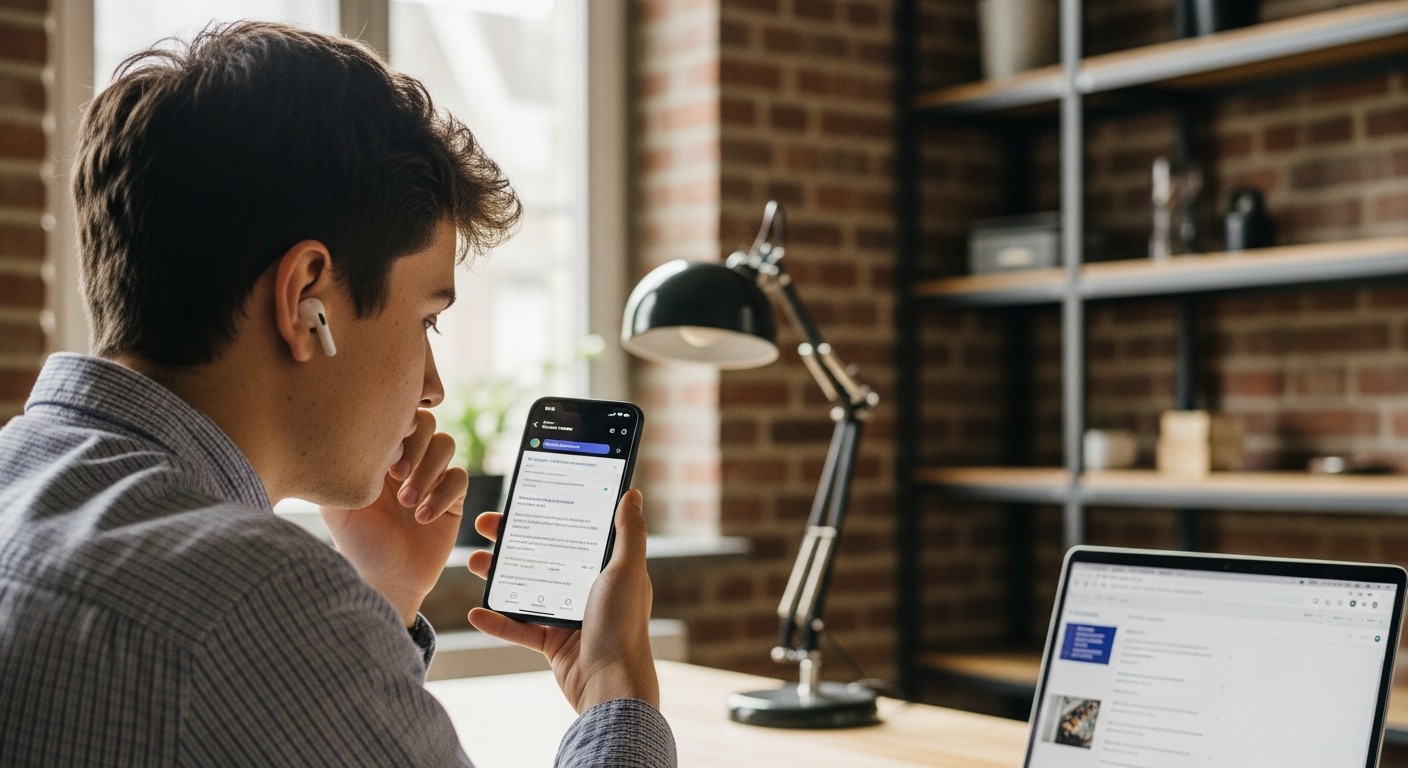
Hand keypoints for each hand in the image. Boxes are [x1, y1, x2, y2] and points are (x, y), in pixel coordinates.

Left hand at [321, 409, 467, 625]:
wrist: (385, 580)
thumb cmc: (357, 543)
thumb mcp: (337, 505)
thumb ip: (342, 469)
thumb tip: (359, 437)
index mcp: (380, 454)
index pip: (396, 416)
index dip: (396, 427)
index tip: (381, 459)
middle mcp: (408, 460)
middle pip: (427, 422)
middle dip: (415, 445)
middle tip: (396, 476)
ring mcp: (432, 477)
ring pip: (447, 444)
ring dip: (428, 470)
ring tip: (407, 502)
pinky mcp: (452, 499)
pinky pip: (459, 479)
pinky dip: (442, 495)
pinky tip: (422, 517)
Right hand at [468, 489, 659, 711]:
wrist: (612, 686)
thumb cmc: (623, 626)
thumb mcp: (627, 571)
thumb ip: (628, 533)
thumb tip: (632, 494)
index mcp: (606, 569)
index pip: (572, 532)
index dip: (547, 515)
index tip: (522, 500)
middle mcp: (588, 589)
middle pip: (544, 557)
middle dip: (513, 540)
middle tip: (485, 525)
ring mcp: (569, 617)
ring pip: (527, 589)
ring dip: (499, 576)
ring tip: (474, 562)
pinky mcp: (554, 644)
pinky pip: (521, 630)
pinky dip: (498, 622)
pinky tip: (476, 612)